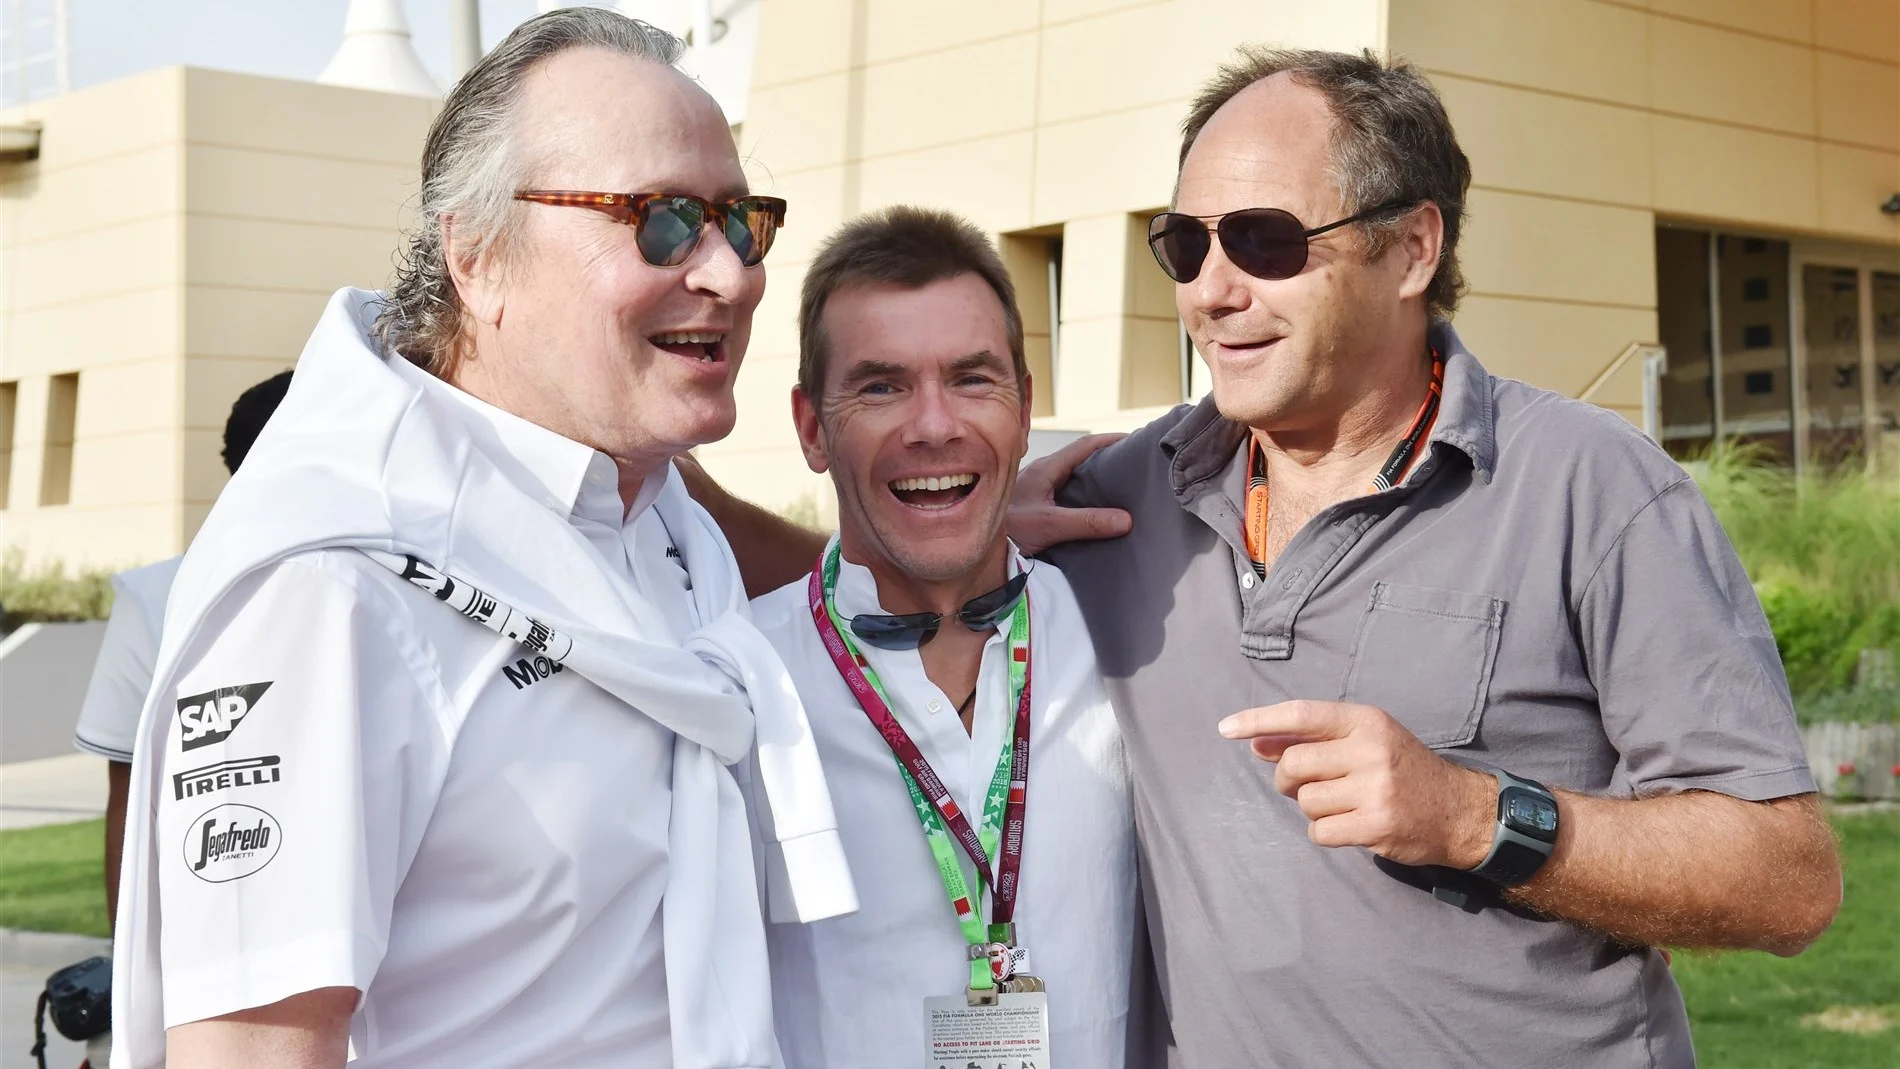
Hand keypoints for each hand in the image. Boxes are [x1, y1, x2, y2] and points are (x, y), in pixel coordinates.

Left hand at [1007, 433, 1132, 554]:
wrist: (977, 543)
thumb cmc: (1007, 530)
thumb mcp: (1049, 525)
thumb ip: (1086, 522)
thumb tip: (1126, 519)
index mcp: (1046, 468)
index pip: (1085, 445)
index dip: (1111, 440)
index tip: (1134, 440)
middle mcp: (1042, 472)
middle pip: (1081, 458)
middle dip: (1107, 458)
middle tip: (1133, 463)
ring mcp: (1038, 486)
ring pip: (1072, 475)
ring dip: (1094, 476)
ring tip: (1120, 484)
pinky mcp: (1035, 501)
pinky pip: (1064, 490)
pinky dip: (1082, 492)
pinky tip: (1093, 506)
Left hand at [1218, 700, 1496, 868]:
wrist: (1459, 810)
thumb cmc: (1402, 770)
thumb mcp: (1365, 740)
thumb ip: (1313, 740)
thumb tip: (1257, 743)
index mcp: (1366, 722)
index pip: (1301, 715)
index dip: (1259, 720)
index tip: (1226, 728)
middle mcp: (1371, 751)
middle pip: (1294, 765)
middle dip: (1287, 780)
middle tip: (1303, 786)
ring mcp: (1375, 790)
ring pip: (1305, 802)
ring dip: (1312, 809)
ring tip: (1341, 805)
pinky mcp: (1376, 826)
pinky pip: (1320, 832)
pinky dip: (1324, 833)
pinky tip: (1348, 826)